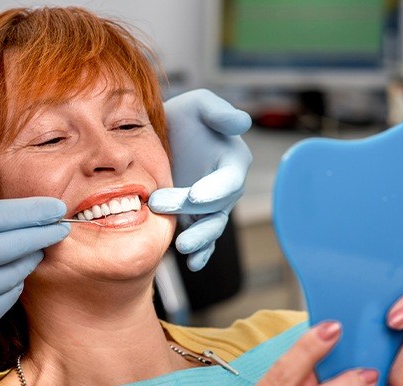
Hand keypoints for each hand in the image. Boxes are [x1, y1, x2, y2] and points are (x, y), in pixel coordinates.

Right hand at [0, 198, 69, 365]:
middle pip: (23, 240)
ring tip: (33, 252)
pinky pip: (8, 296)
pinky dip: (11, 285)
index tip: (57, 208)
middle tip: (61, 228)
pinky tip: (7, 279)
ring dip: (29, 259)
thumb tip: (10, 216)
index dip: (37, 210)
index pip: (7, 213)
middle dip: (47, 232)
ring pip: (19, 270)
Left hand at [148, 89, 251, 270]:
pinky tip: (192, 263)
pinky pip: (203, 239)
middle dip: (192, 211)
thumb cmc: (184, 117)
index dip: (215, 189)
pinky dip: (201, 253)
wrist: (161, 137)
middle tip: (160, 205)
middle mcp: (225, 188)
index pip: (229, 180)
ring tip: (183, 247)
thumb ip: (219, 112)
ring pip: (211, 228)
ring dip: (200, 240)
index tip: (196, 196)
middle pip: (216, 207)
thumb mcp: (198, 105)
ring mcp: (211, 207)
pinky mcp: (195, 219)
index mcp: (232, 162)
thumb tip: (242, 122)